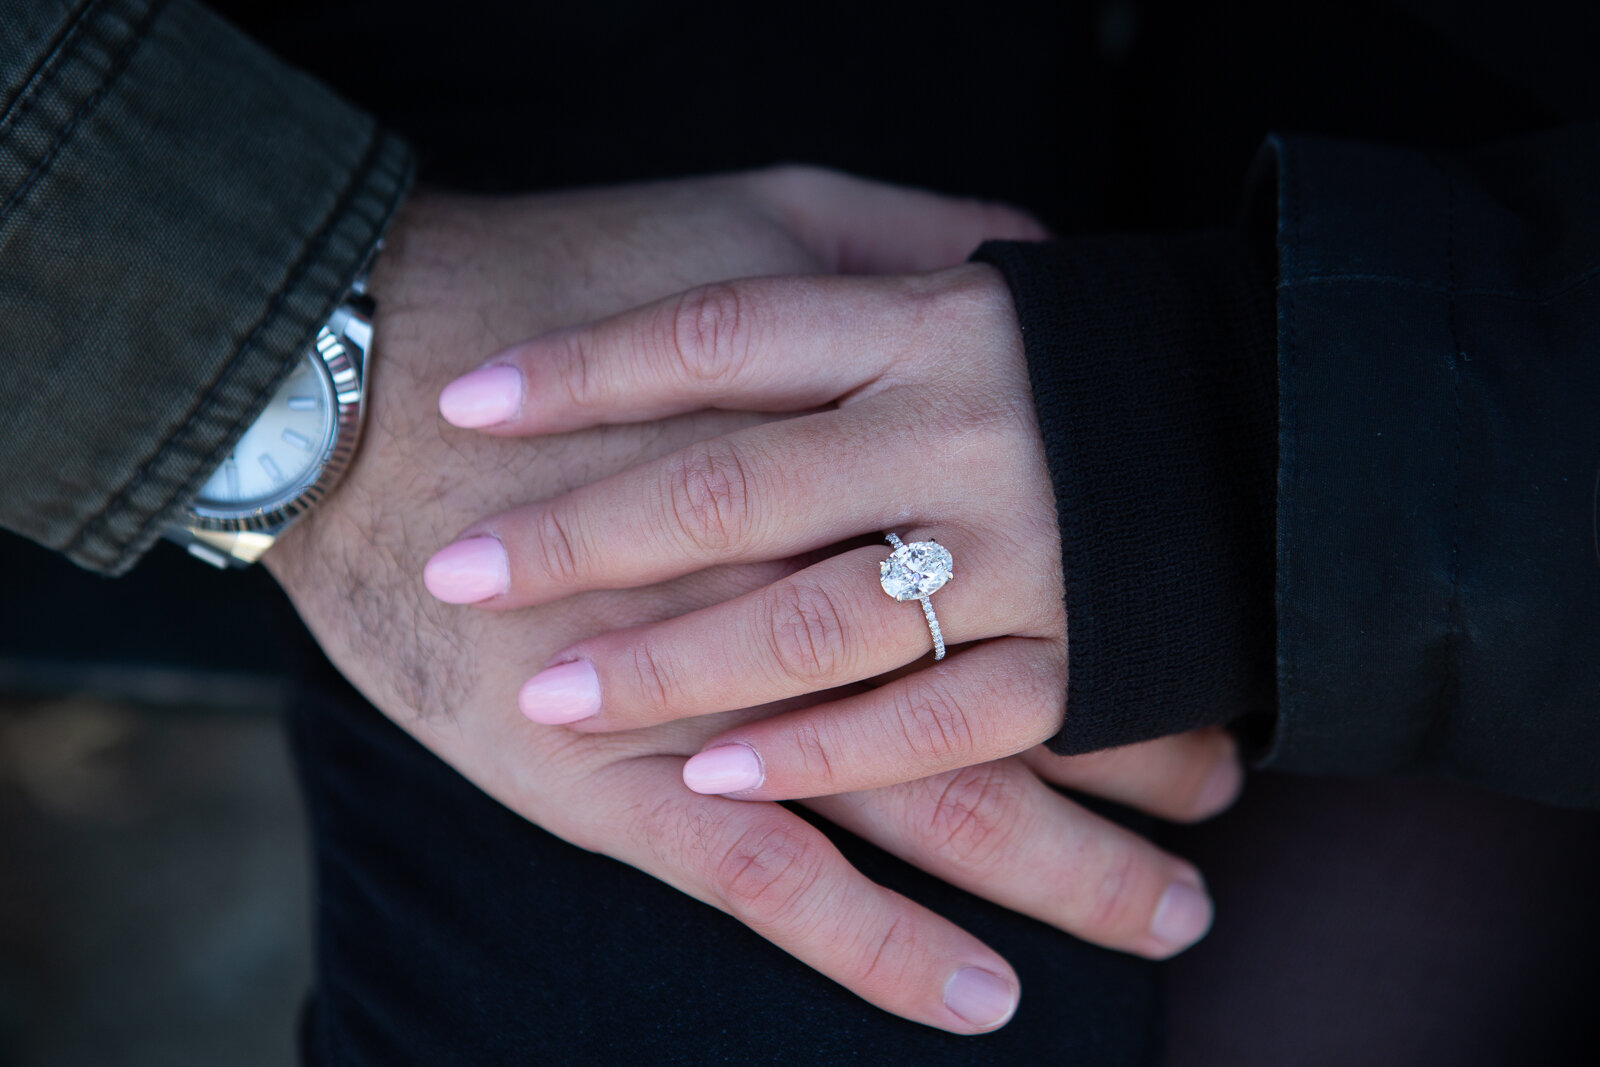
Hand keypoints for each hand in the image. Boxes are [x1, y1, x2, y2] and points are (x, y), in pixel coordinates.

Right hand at [268, 170, 1237, 1034]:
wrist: (362, 388)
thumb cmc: (559, 294)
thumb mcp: (756, 219)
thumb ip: (909, 240)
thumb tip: (1032, 255)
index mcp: (861, 452)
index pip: (1045, 563)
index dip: (1149, 626)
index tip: (1214, 658)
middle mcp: (816, 580)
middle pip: (1020, 693)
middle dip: (1141, 762)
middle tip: (1220, 803)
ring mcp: (721, 695)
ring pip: (935, 805)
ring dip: (1069, 872)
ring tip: (1166, 916)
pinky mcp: (622, 780)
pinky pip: (780, 887)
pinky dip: (886, 952)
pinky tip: (981, 997)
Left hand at [427, 250, 1066, 802]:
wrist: (1289, 429)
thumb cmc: (1089, 352)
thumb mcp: (981, 278)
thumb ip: (875, 254)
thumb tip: (747, 262)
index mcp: (930, 320)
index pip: (722, 334)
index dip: (588, 368)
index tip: (471, 403)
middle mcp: (963, 427)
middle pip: (735, 481)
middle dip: (581, 536)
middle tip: (460, 573)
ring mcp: (1022, 549)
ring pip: (813, 620)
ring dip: (669, 667)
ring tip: (548, 698)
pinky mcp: (1074, 657)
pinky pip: (929, 722)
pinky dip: (815, 756)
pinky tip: (709, 776)